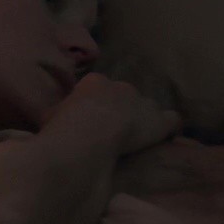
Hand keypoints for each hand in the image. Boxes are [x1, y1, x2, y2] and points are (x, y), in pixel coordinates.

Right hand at [44, 73, 181, 155]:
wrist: (88, 136)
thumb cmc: (65, 127)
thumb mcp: (52, 116)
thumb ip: (59, 113)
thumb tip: (55, 118)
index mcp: (94, 83)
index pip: (100, 90)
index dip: (99, 107)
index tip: (95, 122)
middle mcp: (120, 87)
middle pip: (125, 97)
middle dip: (121, 112)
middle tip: (114, 133)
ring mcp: (142, 103)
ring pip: (147, 108)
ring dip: (143, 120)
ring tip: (137, 139)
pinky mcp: (158, 121)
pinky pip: (171, 120)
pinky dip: (169, 129)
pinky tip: (166, 140)